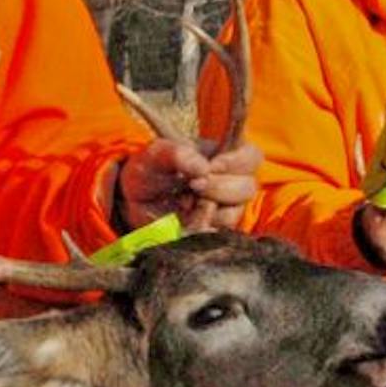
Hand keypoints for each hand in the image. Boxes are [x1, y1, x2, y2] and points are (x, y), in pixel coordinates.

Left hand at [116, 138, 260, 232]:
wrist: (134, 201)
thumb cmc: (151, 170)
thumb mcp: (156, 154)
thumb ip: (177, 153)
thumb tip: (203, 168)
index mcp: (225, 156)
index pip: (251, 156)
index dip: (237, 161)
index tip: (212, 166)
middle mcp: (232, 182)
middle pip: (248, 187)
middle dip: (219, 187)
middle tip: (193, 185)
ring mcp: (226, 209)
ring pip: (234, 212)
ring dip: (207, 208)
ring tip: (184, 202)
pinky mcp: (214, 231)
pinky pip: (216, 233)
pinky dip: (199, 225)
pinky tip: (183, 218)